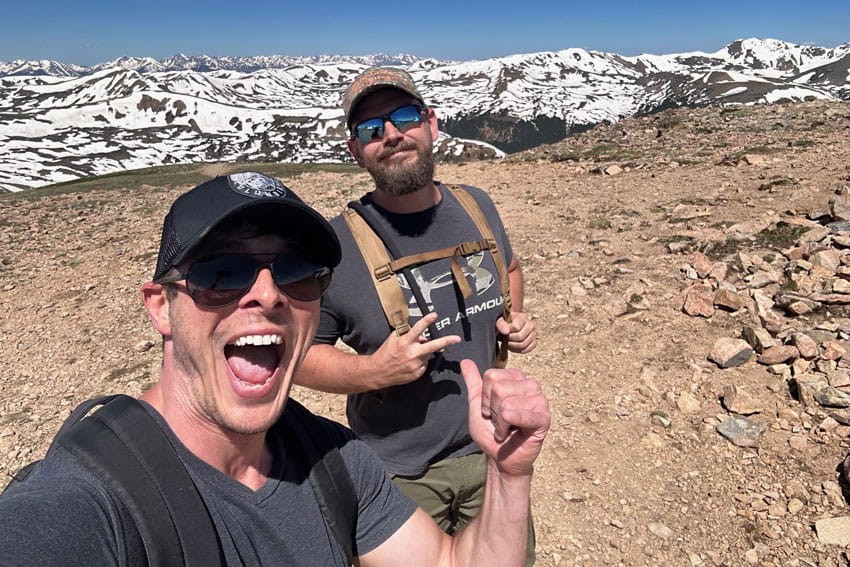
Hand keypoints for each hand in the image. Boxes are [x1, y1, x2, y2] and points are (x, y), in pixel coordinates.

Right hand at [369, 312, 460, 389]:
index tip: (434, 315)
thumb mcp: (394, 339)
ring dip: (422, 353)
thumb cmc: (385, 354)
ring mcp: (415, 365)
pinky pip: (424, 365)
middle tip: (457, 338)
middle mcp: (411, 354)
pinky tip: (409, 363)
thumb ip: (408, 334)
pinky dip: (420, 362)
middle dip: (446, 341)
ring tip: (409, 356)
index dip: (427, 321)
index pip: (418, 329)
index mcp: (405, 343)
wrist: (378, 372)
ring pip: (427, 355)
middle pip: (433, 346)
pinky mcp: (417, 374)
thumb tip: (422, 336)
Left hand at [461, 359, 549, 476]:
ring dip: (501, 422)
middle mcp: (530, 385)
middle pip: (499, 388)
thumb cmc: (490, 431)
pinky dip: (513, 421)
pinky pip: (524, 414)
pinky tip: (512, 430)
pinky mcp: (544, 418)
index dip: (485, 398)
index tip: (490, 411)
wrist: (499, 457)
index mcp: (516, 378)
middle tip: (500, 422)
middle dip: (493, 410)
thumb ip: (473, 382)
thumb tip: (465, 361)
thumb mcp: (477, 405)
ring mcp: (539, 400)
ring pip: (508, 403)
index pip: (491, 376)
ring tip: (508, 428)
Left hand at [496, 311, 536, 353]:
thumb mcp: (500, 320)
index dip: (507, 332)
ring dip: (513, 346)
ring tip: (508, 343)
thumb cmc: (505, 322)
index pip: (516, 328)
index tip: (502, 333)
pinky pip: (528, 349)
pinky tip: (513, 347)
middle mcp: (531, 325)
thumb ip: (501, 324)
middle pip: (520, 337)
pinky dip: (519, 350)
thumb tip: (506, 332)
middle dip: (510, 340)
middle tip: (505, 339)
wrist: (511, 324)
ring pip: (523, 345)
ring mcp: (534, 334)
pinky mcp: (534, 342)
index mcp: (523, 317)